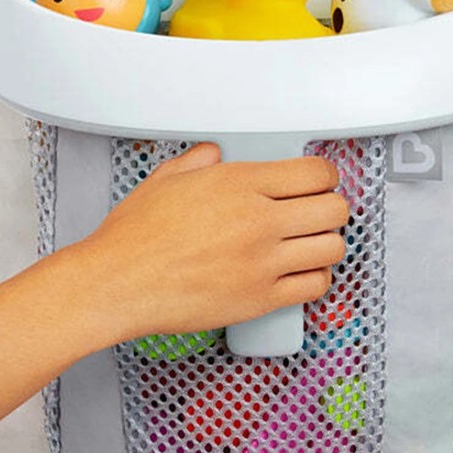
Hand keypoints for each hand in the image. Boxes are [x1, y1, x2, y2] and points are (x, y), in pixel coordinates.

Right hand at [82, 143, 349, 337]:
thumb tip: (215, 153)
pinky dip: (315, 278)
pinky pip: (315, 286)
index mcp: (239, 183)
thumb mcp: (165, 179)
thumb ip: (198, 161)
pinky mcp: (260, 299)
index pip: (316, 173)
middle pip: (334, 209)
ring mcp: (263, 262)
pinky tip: (300, 272)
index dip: (325, 176)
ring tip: (310, 243)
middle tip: (317, 212)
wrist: (118, 284)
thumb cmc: (134, 237)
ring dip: (326, 243)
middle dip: (330, 208)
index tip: (319, 182)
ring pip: (332, 248)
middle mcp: (259, 220)